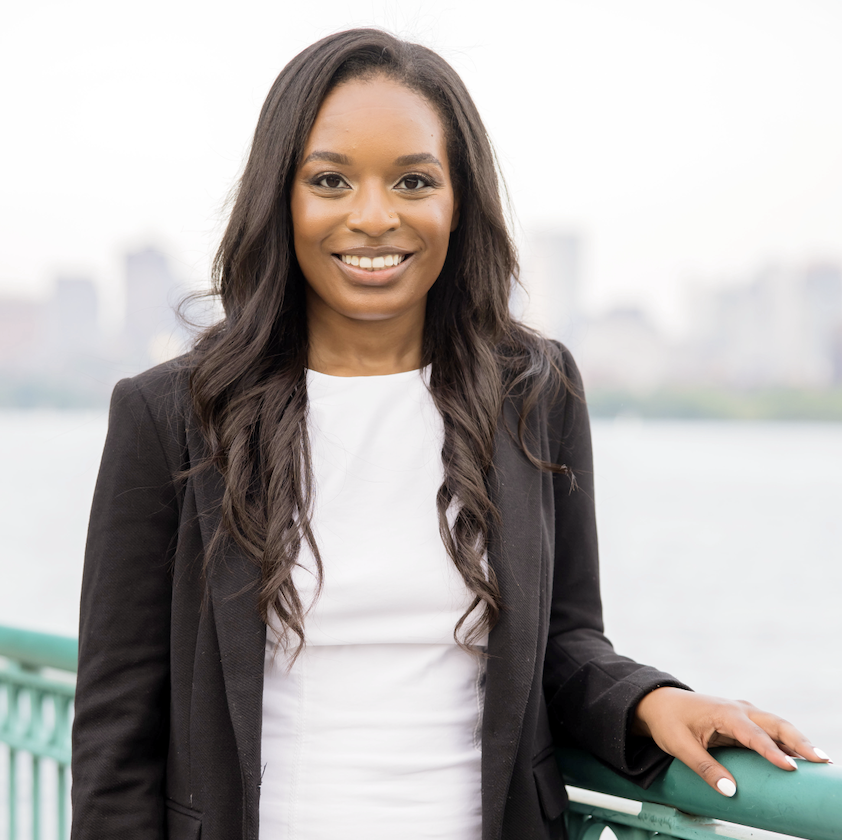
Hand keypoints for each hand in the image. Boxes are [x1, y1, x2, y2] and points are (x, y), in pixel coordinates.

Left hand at [633, 687, 832, 795]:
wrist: (658, 701)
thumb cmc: (668, 721)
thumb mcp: (679, 746)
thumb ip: (704, 768)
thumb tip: (730, 791)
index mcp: (724, 713)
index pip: (754, 734)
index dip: (772, 752)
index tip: (791, 768)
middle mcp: (738, 709)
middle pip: (776, 724)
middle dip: (800, 741)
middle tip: (822, 761)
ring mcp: (743, 713)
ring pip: (777, 725)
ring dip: (798, 741)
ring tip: (820, 761)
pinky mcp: (743, 721)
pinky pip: (769, 731)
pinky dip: (787, 743)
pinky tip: (800, 758)